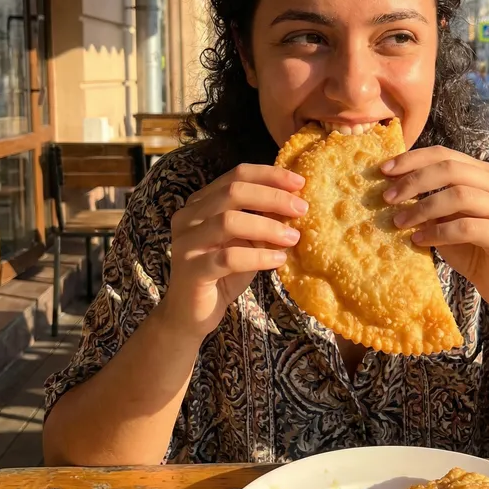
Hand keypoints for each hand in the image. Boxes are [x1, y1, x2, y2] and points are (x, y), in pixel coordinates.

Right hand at [161, 164, 306, 340]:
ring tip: (293, 238)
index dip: (270, 176)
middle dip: (272, 197)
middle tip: (301, 209)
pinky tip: (279, 260)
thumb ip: (263, 220)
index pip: (237, 175)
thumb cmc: (224, 272)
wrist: (192, 313)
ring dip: (267, 227)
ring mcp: (186, 242)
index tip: (300, 183)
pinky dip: (258, 256)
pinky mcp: (191, 270)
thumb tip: (297, 204)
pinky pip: (228, 257)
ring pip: (229, 221)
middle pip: (233, 192)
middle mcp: (189, 216)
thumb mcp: (247, 241)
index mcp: (201, 202)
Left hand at [382, 147, 488, 309]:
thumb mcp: (443, 218)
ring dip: (423, 208)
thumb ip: (427, 198)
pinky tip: (418, 240)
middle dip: (414, 181)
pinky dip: (437, 232)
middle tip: (387, 197)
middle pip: (451, 169)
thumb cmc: (469, 248)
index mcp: (485, 173)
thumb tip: (390, 184)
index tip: (384, 170)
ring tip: (399, 222)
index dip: (413, 159)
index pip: (445, 154)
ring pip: (459, 195)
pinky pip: (465, 227)